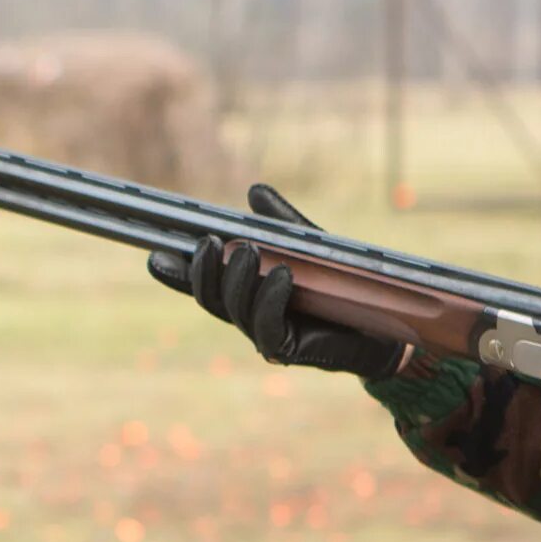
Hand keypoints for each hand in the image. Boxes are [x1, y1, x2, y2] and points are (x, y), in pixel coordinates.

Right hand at [145, 184, 406, 377]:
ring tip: (247, 251)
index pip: (204, 283)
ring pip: (234, 312)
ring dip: (236, 280)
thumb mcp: (311, 247)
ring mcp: (266, 336)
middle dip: (203, 271)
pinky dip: (270, 299)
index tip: (155, 254)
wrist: (385, 328)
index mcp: (247, 292)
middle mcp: (250, 316)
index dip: (177, 272)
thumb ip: (282, 224)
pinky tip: (280, 277)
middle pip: (210, 298)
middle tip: (208, 244)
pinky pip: (268, 327)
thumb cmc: (344, 287)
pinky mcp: (290, 350)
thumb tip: (255, 191)